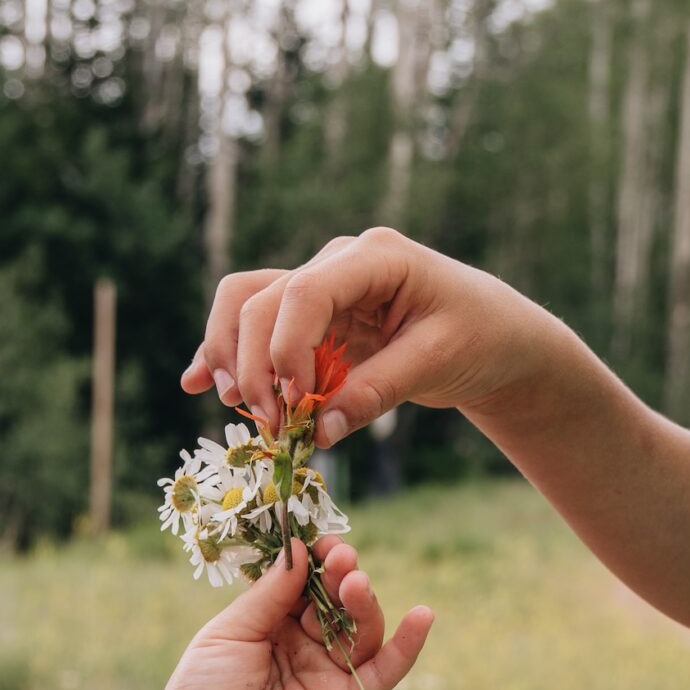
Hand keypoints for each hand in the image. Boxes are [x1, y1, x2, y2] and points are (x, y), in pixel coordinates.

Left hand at [121, 536, 433, 689]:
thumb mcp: (230, 631)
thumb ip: (270, 593)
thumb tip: (300, 550)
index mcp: (271, 621)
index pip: (306, 580)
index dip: (317, 559)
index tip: (322, 540)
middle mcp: (303, 643)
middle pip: (337, 600)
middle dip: (341, 575)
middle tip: (341, 558)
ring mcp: (327, 672)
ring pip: (361, 629)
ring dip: (364, 603)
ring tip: (355, 584)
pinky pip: (384, 672)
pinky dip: (407, 646)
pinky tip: (423, 616)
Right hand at [181, 228, 555, 443]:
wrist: (495, 336)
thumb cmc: (481, 337)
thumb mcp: (438, 363)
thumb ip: (377, 392)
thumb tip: (317, 432)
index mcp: (375, 257)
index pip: (305, 291)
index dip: (287, 350)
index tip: (297, 403)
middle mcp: (337, 264)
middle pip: (261, 300)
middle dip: (254, 365)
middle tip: (272, 426)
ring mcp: (320, 287)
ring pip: (245, 306)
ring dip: (229, 355)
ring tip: (237, 407)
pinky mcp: (311, 318)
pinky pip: (254, 326)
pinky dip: (224, 353)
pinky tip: (195, 382)